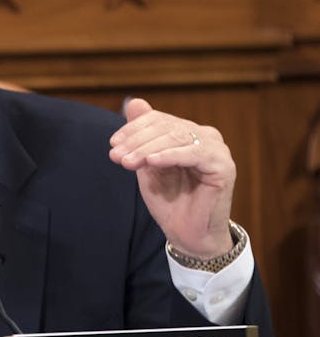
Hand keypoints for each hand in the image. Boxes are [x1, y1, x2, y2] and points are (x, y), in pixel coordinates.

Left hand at [109, 98, 234, 259]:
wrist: (188, 234)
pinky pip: (193, 154)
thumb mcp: (148, 165)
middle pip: (166, 127)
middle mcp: (205, 136)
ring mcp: (216, 150)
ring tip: (126, 162)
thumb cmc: (169, 200)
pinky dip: (170, 155)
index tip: (113, 144)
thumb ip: (142, 136)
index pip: (158, 120)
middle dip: (136, 141)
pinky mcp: (223, 167)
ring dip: (147, 149)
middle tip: (116, 155)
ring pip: (176, 138)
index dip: (133, 129)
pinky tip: (151, 162)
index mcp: (188, 133)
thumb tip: (133, 102)